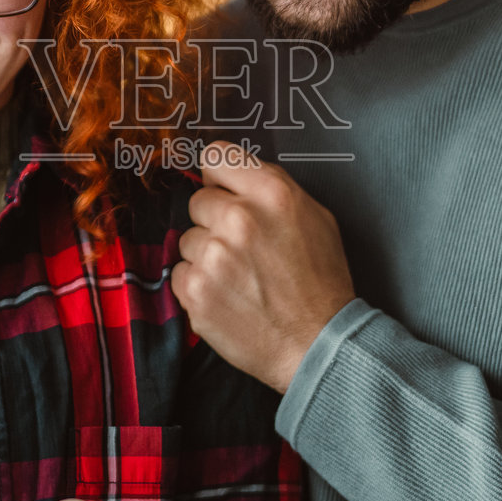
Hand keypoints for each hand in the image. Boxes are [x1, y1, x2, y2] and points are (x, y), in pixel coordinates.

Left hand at [171, 141, 355, 392]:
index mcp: (271, 194)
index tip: (222, 191)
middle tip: (243, 248)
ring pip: (188, 240)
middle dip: (215, 221)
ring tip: (240, 277)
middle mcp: (239, 219)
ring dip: (207, 256)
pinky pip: (181, 274)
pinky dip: (199, 286)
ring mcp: (213, 257)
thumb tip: (233, 176)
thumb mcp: (315, 217)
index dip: (219, 177)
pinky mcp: (196, 291)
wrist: (318, 343)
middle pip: (198, 201)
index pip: (217, 157)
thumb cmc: (321, 282)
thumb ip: (271, 189)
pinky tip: (228, 296)